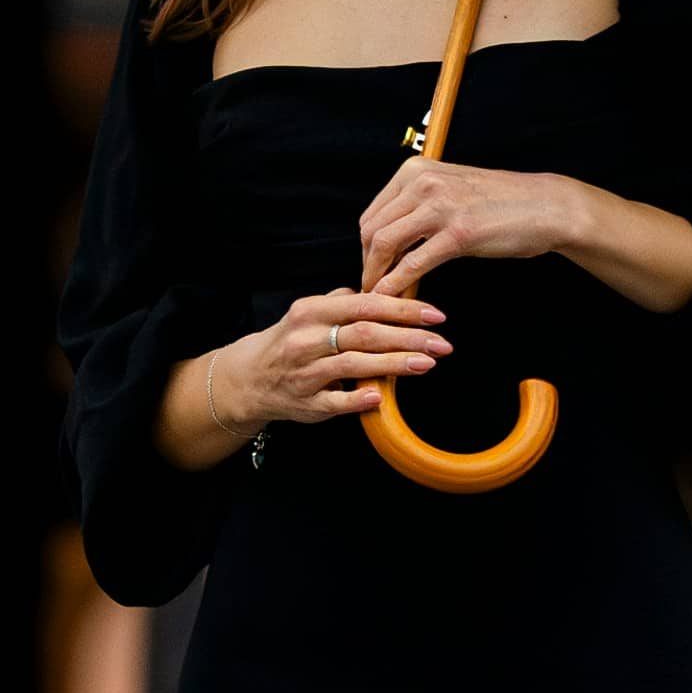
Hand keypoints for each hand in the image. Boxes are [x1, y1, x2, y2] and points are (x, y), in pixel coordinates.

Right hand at [214, 285, 448, 431]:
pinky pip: (335, 402)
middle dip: (409, 337)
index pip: (365, 305)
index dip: (403, 309)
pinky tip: (382, 399)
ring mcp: (306, 373)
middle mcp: (307, 340)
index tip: (436, 315)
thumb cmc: (290, 341)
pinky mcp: (306, 403)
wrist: (249, 378)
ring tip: (426, 363)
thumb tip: (384, 289)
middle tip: (442, 342)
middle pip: (365, 334)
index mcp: (312, 311)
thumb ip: (343, 301)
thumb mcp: (309, 312)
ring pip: (354, 365)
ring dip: (394, 364)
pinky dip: (358, 400)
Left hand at [353, 157, 597, 300]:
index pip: (373, 212)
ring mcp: (440, 206)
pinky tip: (394, 298)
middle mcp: (423, 182)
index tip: (372, 268)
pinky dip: (396, 284)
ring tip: (380, 297)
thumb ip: (419, 206)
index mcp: (416, 170)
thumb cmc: (501, 202)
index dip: (366, 247)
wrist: (545, 206)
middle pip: (372, 229)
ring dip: (377, 276)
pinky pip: (412, 264)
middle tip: (373, 288)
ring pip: (384, 245)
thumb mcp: (451, 190)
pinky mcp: (457, 233)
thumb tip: (391, 237)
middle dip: (368, 264)